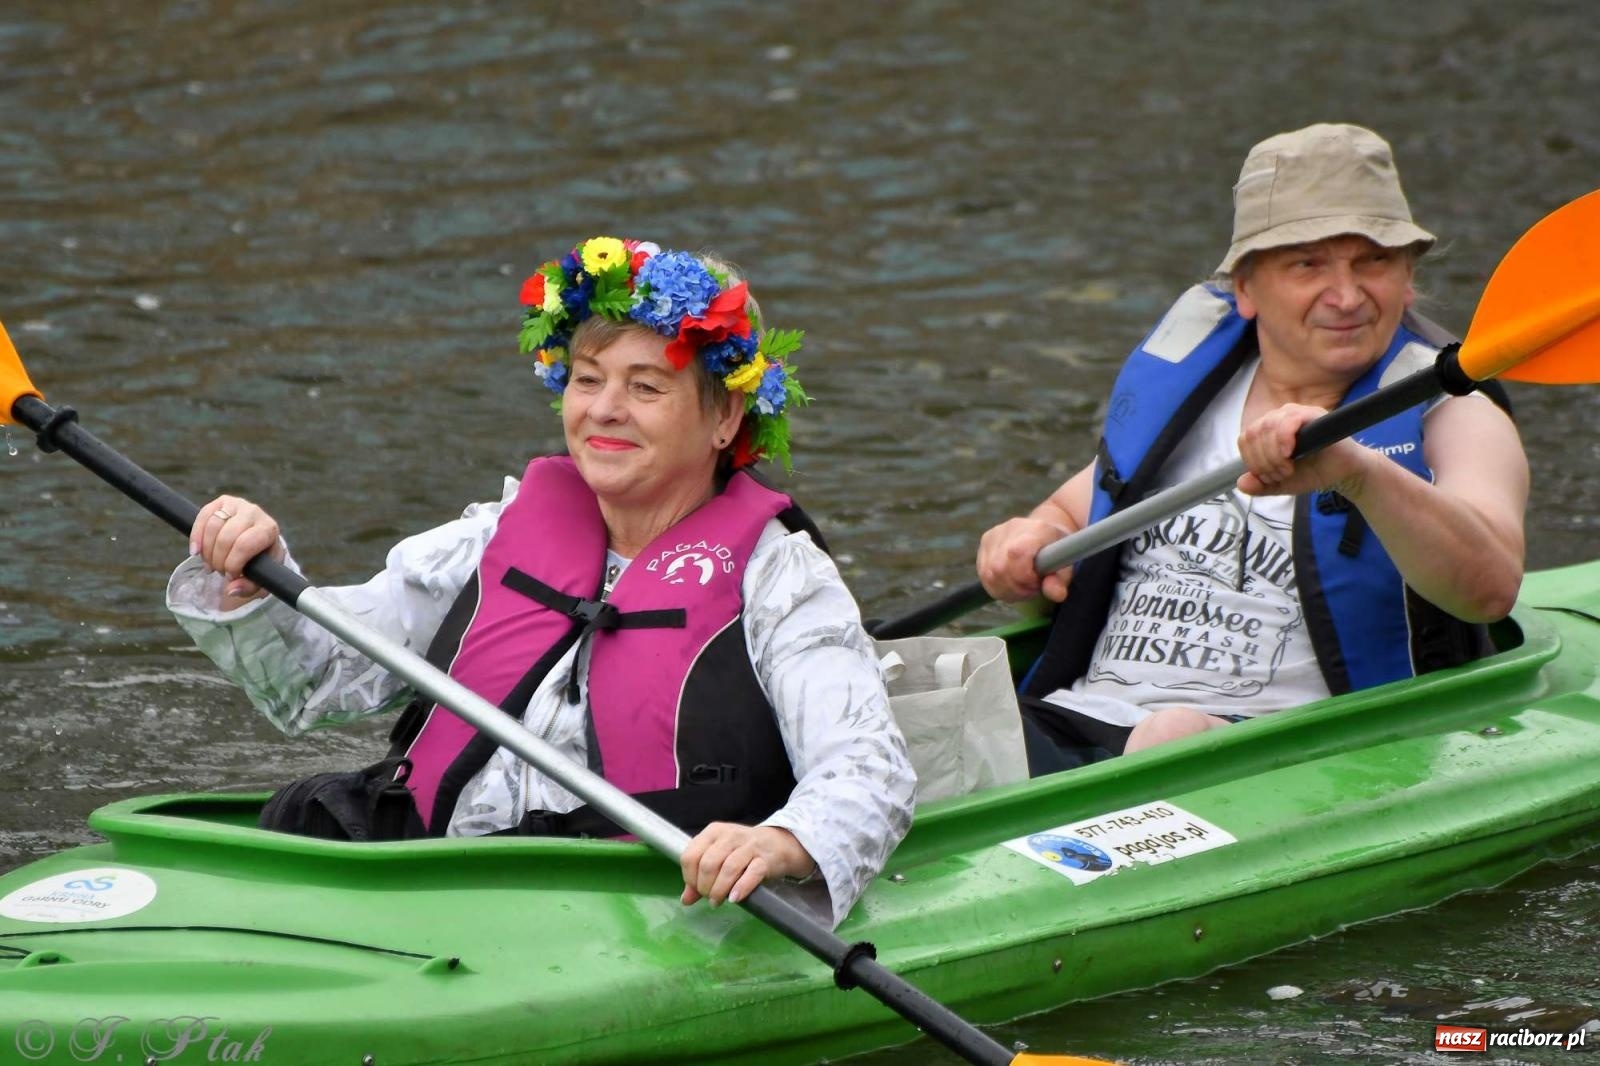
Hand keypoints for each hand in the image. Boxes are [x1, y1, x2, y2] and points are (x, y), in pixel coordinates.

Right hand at [188, 495, 284, 604]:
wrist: (258, 542)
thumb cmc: (261, 561)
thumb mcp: (261, 577)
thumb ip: (248, 587)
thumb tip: (231, 589)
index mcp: (269, 529)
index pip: (244, 545)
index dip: (233, 563)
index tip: (231, 576)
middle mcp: (254, 512)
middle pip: (226, 537)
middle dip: (219, 559)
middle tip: (219, 571)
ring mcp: (237, 504)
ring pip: (212, 527)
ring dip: (207, 551)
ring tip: (211, 563)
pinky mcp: (221, 502)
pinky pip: (202, 516)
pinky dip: (196, 536)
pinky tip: (196, 552)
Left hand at [679, 823, 815, 908]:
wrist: (779, 844)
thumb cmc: (743, 852)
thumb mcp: (719, 858)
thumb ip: (700, 877)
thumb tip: (685, 900)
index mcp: (713, 832)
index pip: (690, 856)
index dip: (689, 877)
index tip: (697, 889)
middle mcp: (729, 835)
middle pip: (708, 864)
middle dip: (705, 887)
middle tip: (710, 898)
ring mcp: (749, 846)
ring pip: (728, 869)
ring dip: (719, 890)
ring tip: (718, 901)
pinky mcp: (765, 859)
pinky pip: (751, 874)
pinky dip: (741, 888)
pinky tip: (734, 898)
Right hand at [977, 517, 1072, 602]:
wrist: (1044, 532)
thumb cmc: (1057, 552)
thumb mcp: (1066, 566)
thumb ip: (1061, 581)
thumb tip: (1056, 594)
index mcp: (1035, 529)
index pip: (1016, 554)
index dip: (1024, 576)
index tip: (1037, 581)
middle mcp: (1009, 528)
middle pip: (1000, 568)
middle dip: (1017, 587)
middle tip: (1033, 586)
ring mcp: (993, 535)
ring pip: (989, 575)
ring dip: (1008, 589)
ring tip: (1024, 584)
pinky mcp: (984, 543)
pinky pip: (984, 576)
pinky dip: (999, 586)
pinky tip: (1013, 582)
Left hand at [1236, 403, 1367, 498]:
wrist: (1344, 473)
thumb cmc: (1314, 472)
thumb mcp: (1282, 484)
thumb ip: (1261, 486)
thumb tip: (1241, 484)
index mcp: (1268, 431)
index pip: (1245, 439)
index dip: (1252, 461)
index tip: (1269, 477)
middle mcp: (1279, 418)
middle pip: (1254, 434)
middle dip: (1263, 461)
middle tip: (1281, 474)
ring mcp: (1295, 413)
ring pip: (1268, 426)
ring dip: (1274, 454)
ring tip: (1288, 469)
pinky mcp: (1313, 413)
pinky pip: (1289, 419)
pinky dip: (1284, 439)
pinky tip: (1290, 453)